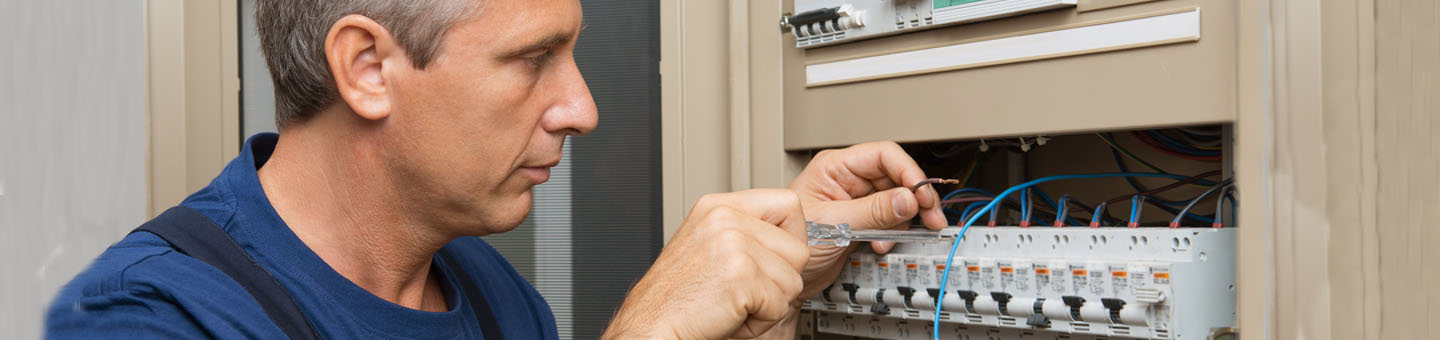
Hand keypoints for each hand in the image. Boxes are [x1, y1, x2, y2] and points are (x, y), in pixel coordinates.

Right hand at [603, 189, 810, 338]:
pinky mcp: (741, 275)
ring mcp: (733, 243)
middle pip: (798, 248)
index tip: (774, 261)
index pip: (788, 205)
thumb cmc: (676, 298)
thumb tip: (791, 239)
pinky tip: (730, 316)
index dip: (791, 240)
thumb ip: (746, 234)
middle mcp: (725, 218)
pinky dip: (759, 322)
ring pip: (793, 280)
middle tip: (744, 291)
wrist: (650, 326)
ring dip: (769, 304)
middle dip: (780, 280)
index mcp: (718, 206)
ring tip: (733, 304)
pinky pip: (780, 305)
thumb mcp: (708, 246)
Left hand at [788, 141, 945, 299]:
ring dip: (902, 220)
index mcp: (835, 167)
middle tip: (930, 217)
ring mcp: (856, 199)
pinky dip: (893, 232)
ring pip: (897, 199)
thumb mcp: (834, 225)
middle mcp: (847, 179)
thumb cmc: (787, 241)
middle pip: (896, 177)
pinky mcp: (862, 219)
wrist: (783, 274)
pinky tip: (882, 243)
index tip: (922, 194)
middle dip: (914, 198)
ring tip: (892, 237)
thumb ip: (873, 211)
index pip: (884, 155)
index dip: (908, 172)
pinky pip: (890, 219)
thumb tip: (908, 199)